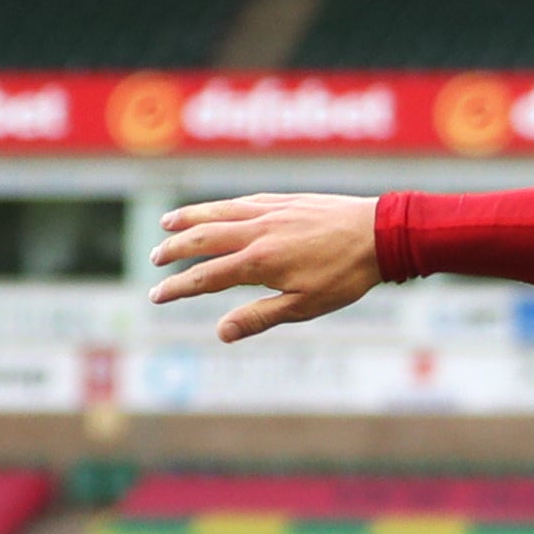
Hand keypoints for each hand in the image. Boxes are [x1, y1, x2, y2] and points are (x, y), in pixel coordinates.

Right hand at [153, 194, 385, 338]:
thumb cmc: (345, 275)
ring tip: (167, 224)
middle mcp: (257, 232)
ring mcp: (270, 212)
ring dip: (189, 218)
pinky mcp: (285, 201)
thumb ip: (260, 317)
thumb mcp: (305, 306)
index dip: (178, 288)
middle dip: (174, 249)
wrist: (379, 233)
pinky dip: (221, 205)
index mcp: (258, 262)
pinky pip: (243, 201)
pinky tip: (215, 208)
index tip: (156, 295)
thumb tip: (221, 333)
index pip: (205, 277)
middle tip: (154, 259)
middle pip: (202, 239)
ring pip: (218, 212)